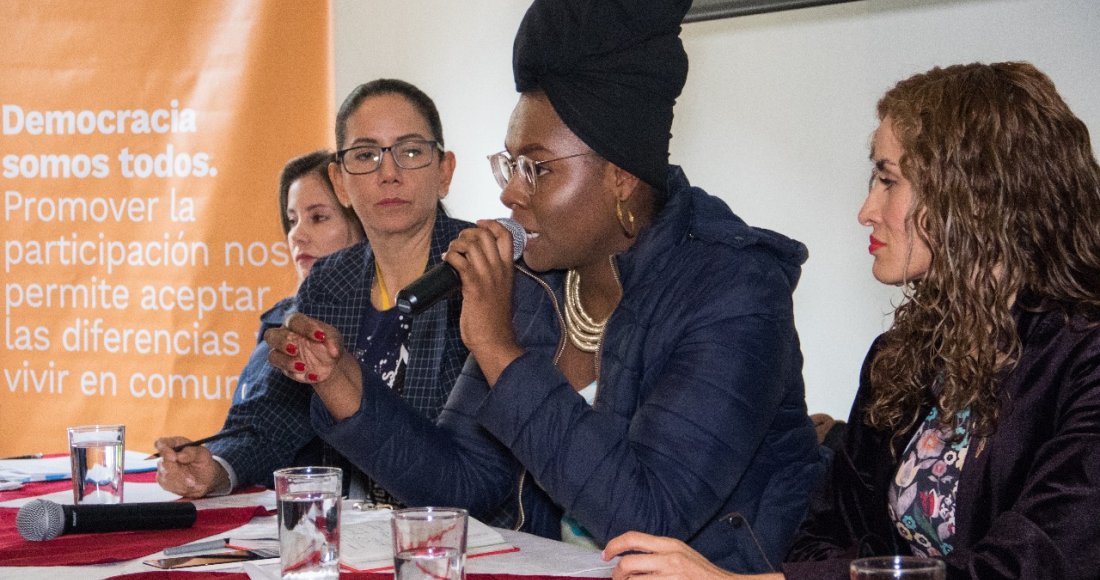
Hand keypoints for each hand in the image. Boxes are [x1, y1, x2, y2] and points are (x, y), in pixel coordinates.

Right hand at [153, 436, 228, 497]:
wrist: (205, 479)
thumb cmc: (203, 462)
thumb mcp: (203, 454)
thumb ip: (192, 452)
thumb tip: (179, 455)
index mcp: (175, 444)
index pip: (161, 443)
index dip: (164, 449)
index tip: (174, 457)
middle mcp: (166, 455)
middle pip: (163, 462)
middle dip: (177, 471)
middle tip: (191, 479)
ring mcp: (163, 468)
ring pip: (165, 475)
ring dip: (181, 480)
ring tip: (193, 482)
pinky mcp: (163, 480)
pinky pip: (167, 484)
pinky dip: (179, 486)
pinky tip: (188, 484)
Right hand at [264, 312, 363, 419]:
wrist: (330, 363)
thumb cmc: (329, 343)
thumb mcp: (334, 339)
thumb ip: (333, 341)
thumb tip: (334, 351)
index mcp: (296, 323)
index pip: (294, 321)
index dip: (305, 327)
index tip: (320, 336)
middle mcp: (284, 336)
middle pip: (270, 335)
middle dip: (281, 342)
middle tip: (295, 349)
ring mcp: (282, 353)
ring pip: (273, 355)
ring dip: (286, 361)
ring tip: (303, 366)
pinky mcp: (285, 368)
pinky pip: (284, 371)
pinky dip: (297, 374)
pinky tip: (311, 376)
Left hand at [444, 219, 523, 384]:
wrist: (495, 340)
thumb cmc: (495, 322)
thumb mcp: (501, 292)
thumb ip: (493, 277)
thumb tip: (473, 265)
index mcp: (508, 270)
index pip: (505, 235)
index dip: (491, 224)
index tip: (479, 224)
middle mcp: (499, 270)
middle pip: (485, 235)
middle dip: (467, 233)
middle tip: (459, 242)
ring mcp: (487, 277)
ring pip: (471, 244)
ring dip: (456, 244)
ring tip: (451, 252)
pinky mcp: (473, 286)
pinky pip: (459, 261)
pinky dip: (450, 256)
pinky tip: (446, 261)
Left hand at [603, 531, 765, 579]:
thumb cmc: (702, 573)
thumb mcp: (681, 553)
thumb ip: (659, 552)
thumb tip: (631, 556)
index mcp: (670, 545)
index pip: (633, 538)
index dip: (613, 545)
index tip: (605, 554)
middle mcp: (669, 559)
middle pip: (628, 564)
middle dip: (616, 575)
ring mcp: (671, 577)